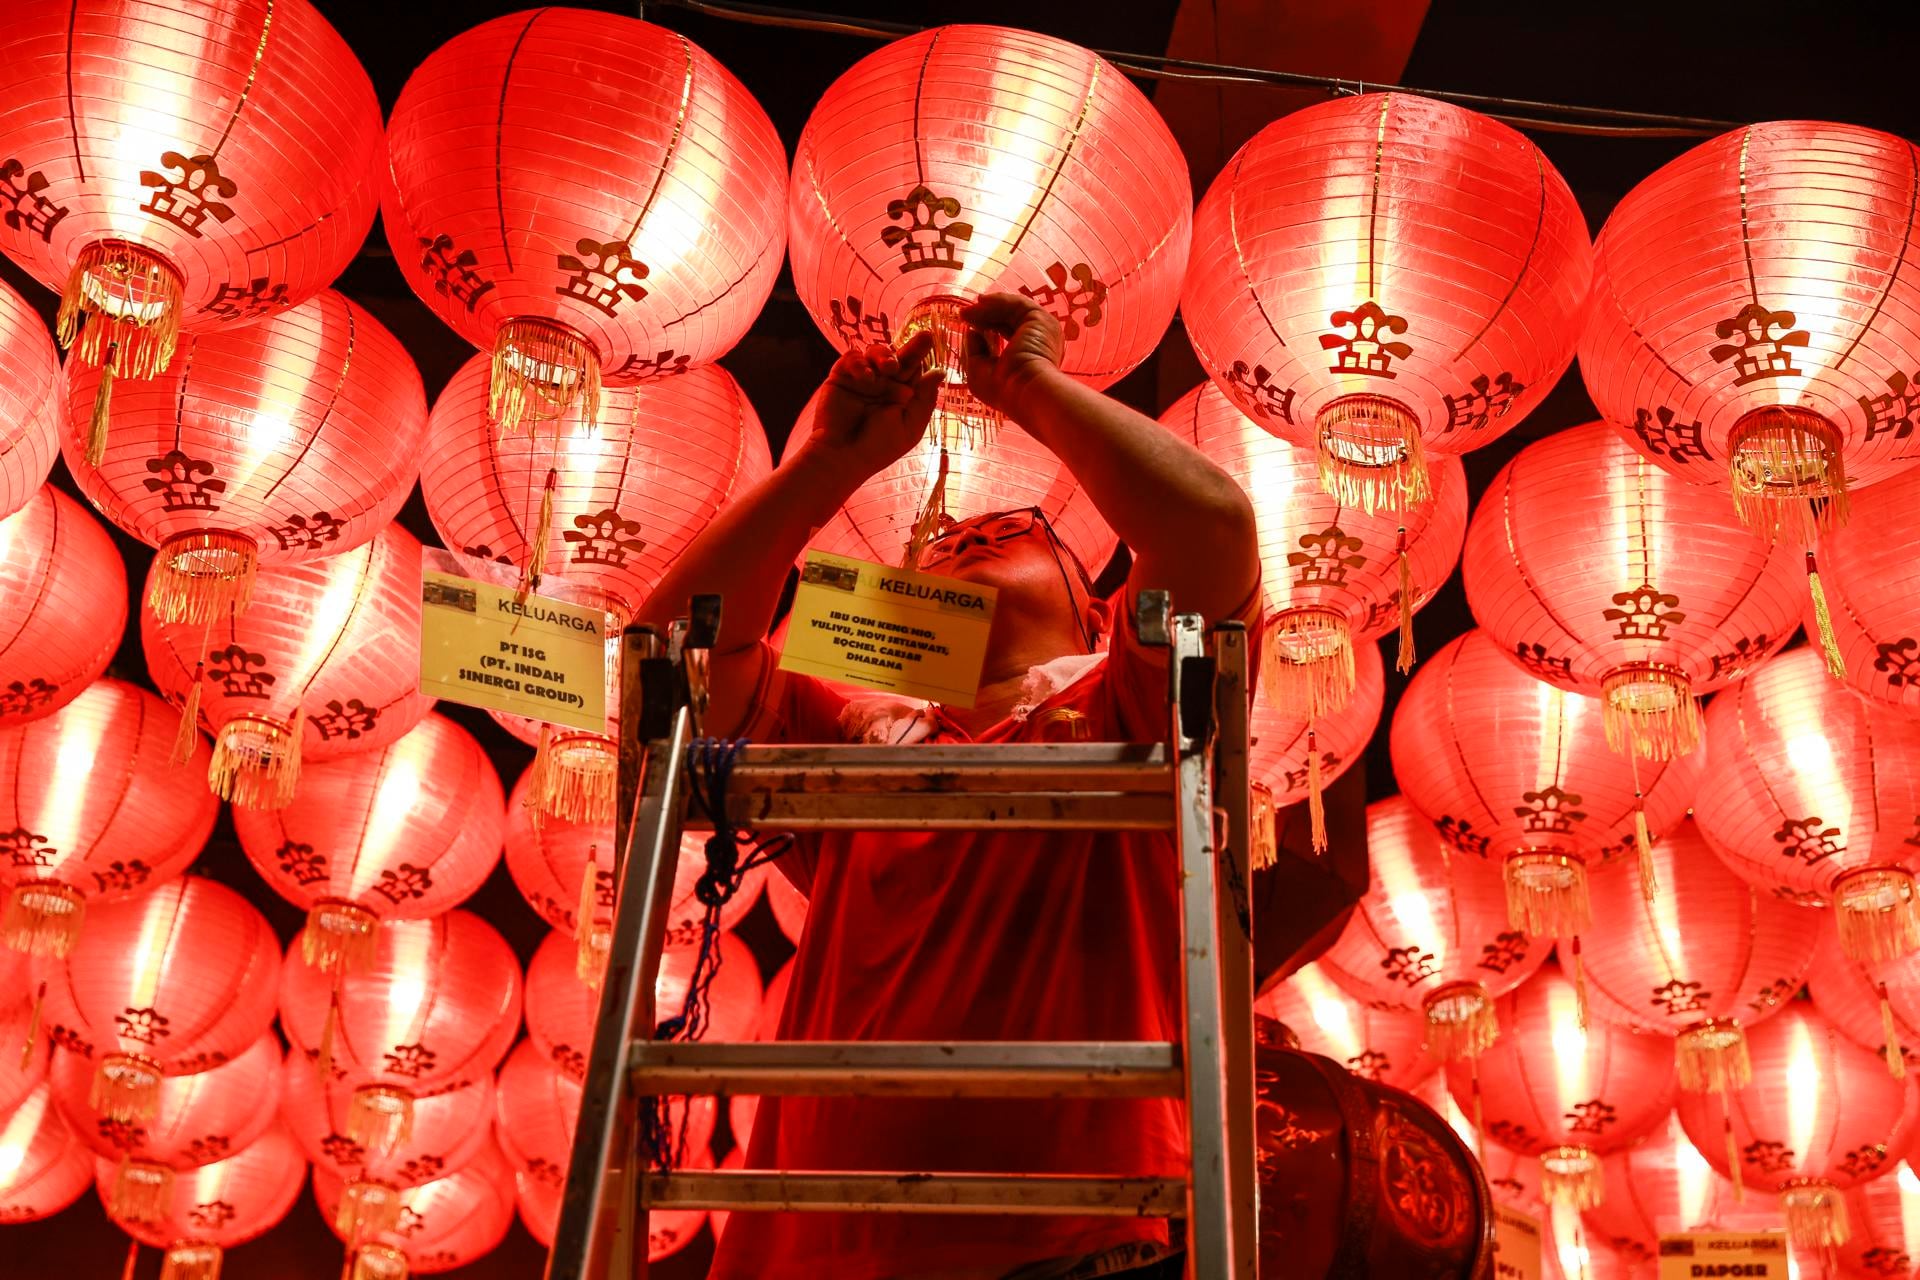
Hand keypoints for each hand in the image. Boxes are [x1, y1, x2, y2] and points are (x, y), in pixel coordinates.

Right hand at [803, 332, 939, 474]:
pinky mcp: (841, 377)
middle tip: (925, 338)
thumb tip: (940, 372)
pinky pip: (852, 358)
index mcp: (903, 395)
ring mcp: (863, 379)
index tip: (933, 342)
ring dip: (885, 355)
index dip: (924, 357)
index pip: (916, 369)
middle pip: (900, 356)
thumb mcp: (910, 425)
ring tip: (889, 368)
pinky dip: (860, 363)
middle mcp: (884, 384)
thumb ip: (924, 398)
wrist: (842, 457)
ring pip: (876, 352)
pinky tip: (866, 378)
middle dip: (913, 347)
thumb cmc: (878, 447)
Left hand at [961, 292, 1064, 418]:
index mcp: (1030, 355)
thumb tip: (971, 331)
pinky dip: (997, 300)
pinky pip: (1016, 303)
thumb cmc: (1004, 389)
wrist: (1025, 390)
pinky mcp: (1040, 319)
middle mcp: (1039, 341)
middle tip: (964, 313)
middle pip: (1010, 319)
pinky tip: (980, 302)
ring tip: (966, 311)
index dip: (987, 326)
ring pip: (1012, 309)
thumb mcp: (980, 370)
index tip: (968, 322)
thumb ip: (975, 350)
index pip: (1009, 333)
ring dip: (987, 307)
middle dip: (985, 314)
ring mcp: (1042, 329)